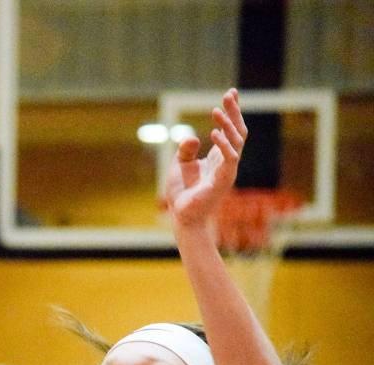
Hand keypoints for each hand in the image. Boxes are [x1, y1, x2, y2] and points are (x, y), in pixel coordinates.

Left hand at [164, 88, 247, 231]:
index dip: (232, 112)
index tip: (231, 94)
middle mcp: (227, 162)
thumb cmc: (182, 192)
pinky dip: (224, 145)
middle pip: (238, 132)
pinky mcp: (224, 180)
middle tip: (229, 95)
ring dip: (228, 125)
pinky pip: (230, 159)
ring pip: (236, 142)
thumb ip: (186, 149)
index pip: (231, 130)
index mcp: (219, 157)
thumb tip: (192, 136)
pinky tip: (214, 133)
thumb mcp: (179, 164)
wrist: (182, 216)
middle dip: (234, 113)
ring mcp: (228, 170)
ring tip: (216, 111)